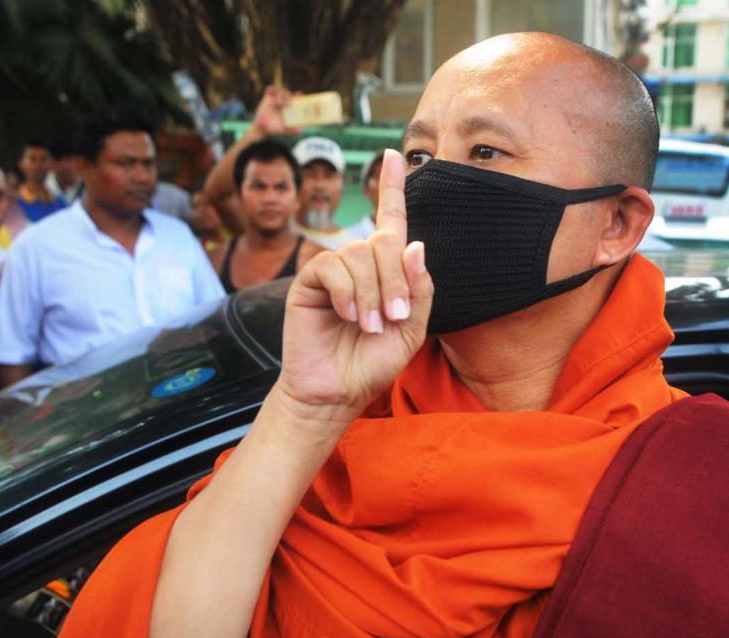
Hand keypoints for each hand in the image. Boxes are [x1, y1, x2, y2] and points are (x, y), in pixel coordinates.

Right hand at [250, 86, 299, 136]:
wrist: (263, 127)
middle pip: (287, 93)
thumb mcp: (284, 130)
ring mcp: (275, 99)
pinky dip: (270, 89)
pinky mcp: (267, 97)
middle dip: (287, 96)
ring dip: (280, 95)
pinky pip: (270, 89)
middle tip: (286, 104)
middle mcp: (283, 102)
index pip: (295, 98)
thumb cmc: (275, 129)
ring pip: (279, 90)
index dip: (298, 95)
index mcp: (289, 107)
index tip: (299, 94)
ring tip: (277, 102)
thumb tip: (301, 130)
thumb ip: (292, 130)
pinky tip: (270, 92)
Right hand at [276, 150, 432, 421]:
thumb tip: (414, 244)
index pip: (391, 221)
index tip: (395, 154)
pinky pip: (332, 268)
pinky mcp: (309, 282)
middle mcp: (358, 263)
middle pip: (383, 242)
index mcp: (386, 270)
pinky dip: (347, 293)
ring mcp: (332, 270)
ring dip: (372, 293)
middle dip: (395, 281)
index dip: (393, 187)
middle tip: (394, 318)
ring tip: (370, 326)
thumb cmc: (372, 362)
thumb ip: (419, 289)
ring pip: (359, 255)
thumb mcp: (411, 329)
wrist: (337, 391)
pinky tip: (349, 317)